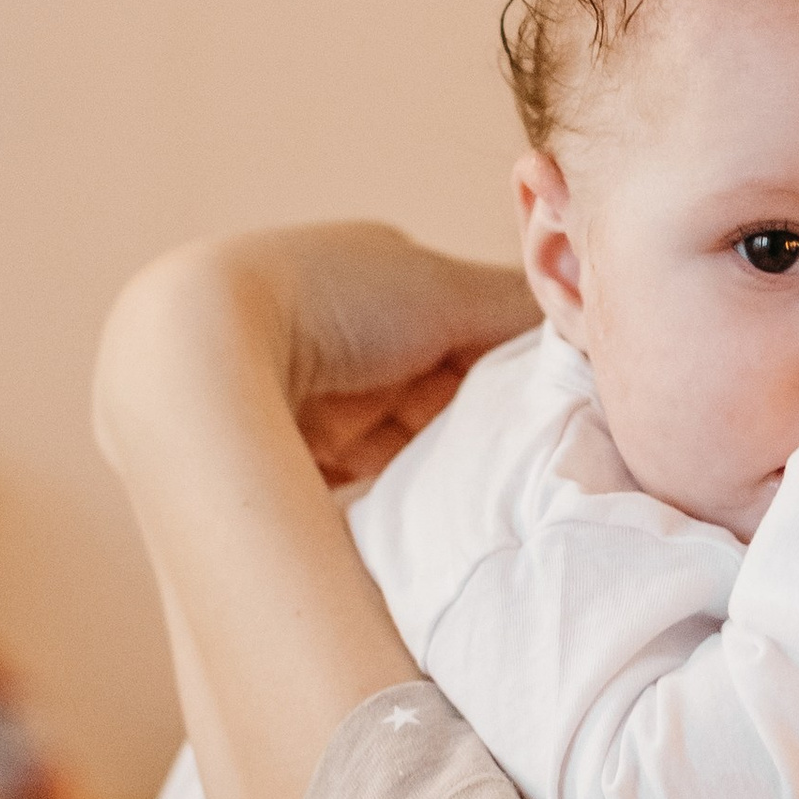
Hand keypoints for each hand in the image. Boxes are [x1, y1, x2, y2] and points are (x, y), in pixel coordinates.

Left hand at [101, 227, 533, 494]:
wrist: (198, 354)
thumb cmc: (328, 301)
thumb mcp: (449, 292)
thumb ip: (527, 311)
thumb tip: (600, 328)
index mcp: (375, 276)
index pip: (471, 326)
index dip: (518, 368)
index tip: (568, 410)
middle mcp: (338, 331)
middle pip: (440, 390)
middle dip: (482, 425)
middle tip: (539, 464)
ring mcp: (308, 395)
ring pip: (403, 440)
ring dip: (442, 466)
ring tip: (492, 499)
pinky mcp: (283, 457)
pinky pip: (364, 483)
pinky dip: (400, 497)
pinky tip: (434, 522)